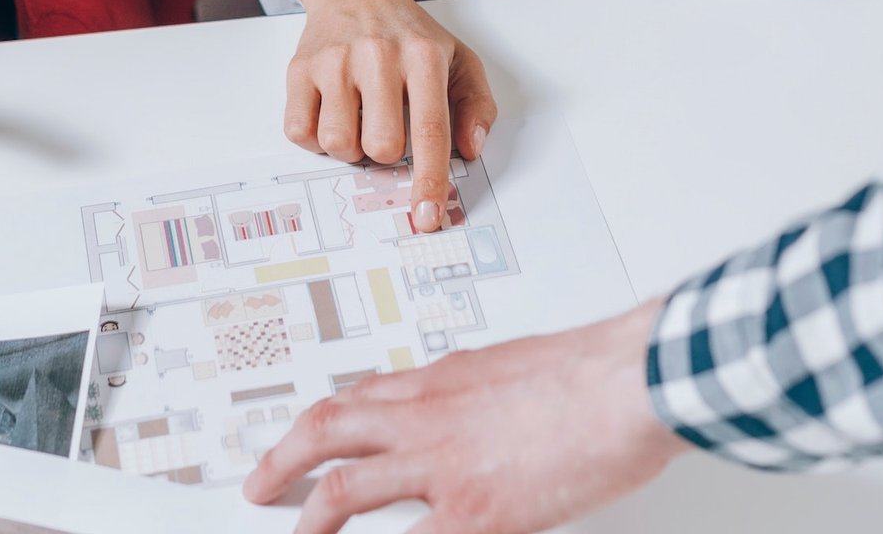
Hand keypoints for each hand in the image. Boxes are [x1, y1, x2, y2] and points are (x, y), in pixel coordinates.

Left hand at [244, 300, 686, 533]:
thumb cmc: (584, 371)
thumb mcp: (507, 366)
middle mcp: (425, 415)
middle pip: (327, 431)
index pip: (356, 399)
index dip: (318, 425)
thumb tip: (457, 407)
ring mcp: (442, 464)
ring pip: (345, 488)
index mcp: (436, 380)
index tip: (300, 443)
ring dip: (312, 517)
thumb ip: (470, 391)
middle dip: (283, 460)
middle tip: (259, 486)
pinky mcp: (474, 512)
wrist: (624, 381)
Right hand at [287, 0, 497, 230]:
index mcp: (423, 56)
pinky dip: (316, 137)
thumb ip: (476, 105)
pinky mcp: (299, 68)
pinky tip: (331, 112)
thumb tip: (469, 150)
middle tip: (386, 125)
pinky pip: (300, 132)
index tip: (427, 216)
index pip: (430, 131)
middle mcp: (377, 55)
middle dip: (386, 152)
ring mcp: (334, 60)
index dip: (429, 181)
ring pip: (338, 144)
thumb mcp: (458, 58)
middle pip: (381, 146)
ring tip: (357, 117)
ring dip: (351, 146)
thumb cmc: (409, 34)